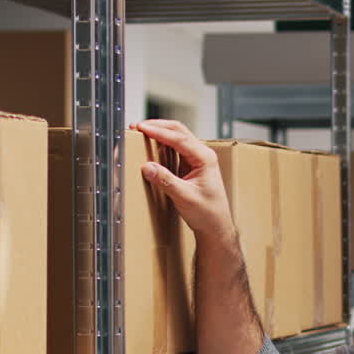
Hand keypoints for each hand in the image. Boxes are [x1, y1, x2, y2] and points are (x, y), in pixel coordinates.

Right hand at [130, 120, 235, 240]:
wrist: (215, 226)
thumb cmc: (208, 212)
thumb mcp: (184, 197)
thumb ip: (166, 180)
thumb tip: (147, 167)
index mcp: (205, 158)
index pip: (180, 138)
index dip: (159, 132)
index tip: (142, 129)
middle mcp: (202, 154)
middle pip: (178, 131)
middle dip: (158, 127)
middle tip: (138, 127)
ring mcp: (196, 159)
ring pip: (176, 138)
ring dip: (159, 133)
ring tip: (141, 132)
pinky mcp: (189, 165)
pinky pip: (174, 149)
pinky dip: (161, 145)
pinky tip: (151, 145)